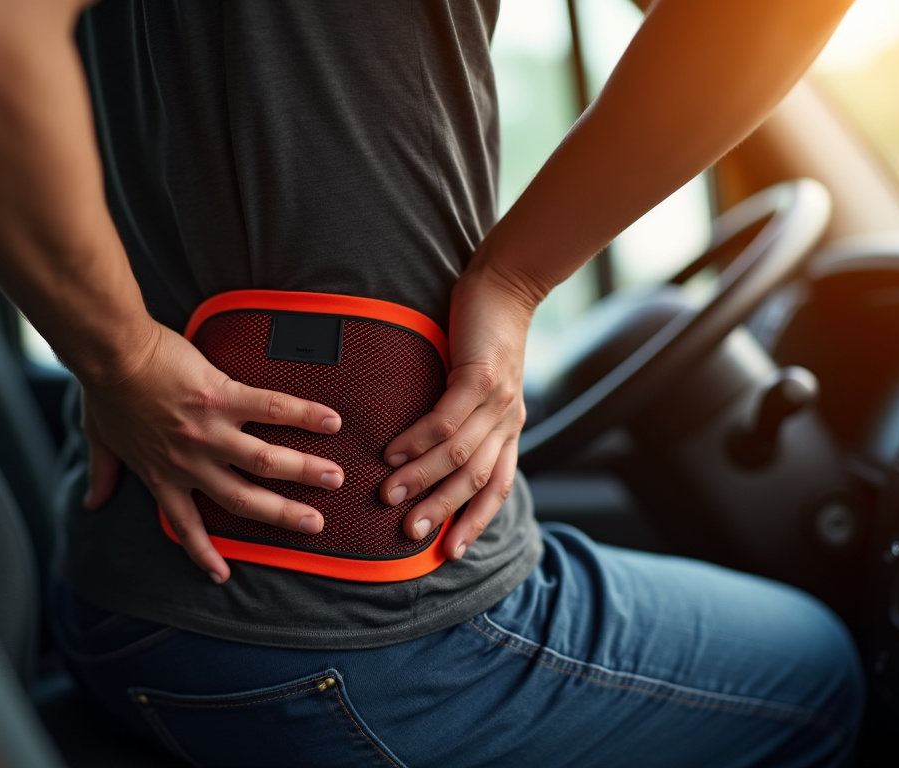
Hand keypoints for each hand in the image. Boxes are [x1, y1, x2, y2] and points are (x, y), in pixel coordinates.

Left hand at [79, 322, 344, 582]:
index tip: (223, 575)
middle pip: (245, 499)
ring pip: (266, 461)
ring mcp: (210, 432)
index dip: (203, 553)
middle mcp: (191, 462)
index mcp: (162, 475)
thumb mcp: (100, 439)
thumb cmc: (105, 391)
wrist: (112, 354)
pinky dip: (304, 415)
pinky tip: (331, 420)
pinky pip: (272, 409)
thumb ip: (102, 472)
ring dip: (305, 470)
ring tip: (335, 477)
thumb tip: (92, 501)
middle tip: (315, 524)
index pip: (187, 525)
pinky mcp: (223, 396)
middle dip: (284, 515)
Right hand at [379, 265, 537, 559]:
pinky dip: (418, 440)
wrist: (505, 288)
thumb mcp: (481, 389)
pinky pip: (447, 419)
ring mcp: (498, 401)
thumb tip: (424, 455)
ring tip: (389, 494)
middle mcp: (508, 422)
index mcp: (508, 430)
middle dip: (442, 510)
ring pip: (458, 454)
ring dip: (421, 478)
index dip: (474, 522)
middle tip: (410, 532)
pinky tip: (394, 452)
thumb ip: (464, 421)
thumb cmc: (483, 338)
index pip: (495, 488)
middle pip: (475, 481)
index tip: (448, 552)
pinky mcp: (480, 376)